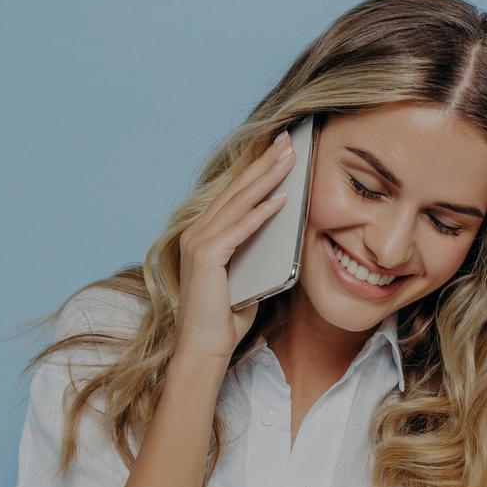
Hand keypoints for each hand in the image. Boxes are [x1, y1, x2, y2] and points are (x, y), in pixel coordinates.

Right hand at [173, 129, 295, 362]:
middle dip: (265, 163)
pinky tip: (281, 199)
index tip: (279, 150)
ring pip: (239, 203)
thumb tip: (284, 236)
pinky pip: (240, 229)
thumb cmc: (226, 316)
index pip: (235, 194)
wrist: (206, 347)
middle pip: (238, 189)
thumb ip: (257, 252)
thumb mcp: (248, 275)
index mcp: (204, 233)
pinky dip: (261, 214)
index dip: (258, 170)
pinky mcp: (207, 257)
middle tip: (288, 140)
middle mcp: (197, 232)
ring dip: (267, 179)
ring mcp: (199, 242)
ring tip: (290, 158)